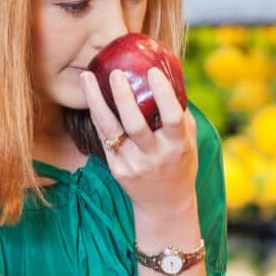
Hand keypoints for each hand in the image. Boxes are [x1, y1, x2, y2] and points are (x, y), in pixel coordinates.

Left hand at [82, 66, 198, 223]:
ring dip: (96, 102)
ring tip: (86, 78)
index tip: (152, 71)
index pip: (171, 117)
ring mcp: (133, 164)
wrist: (165, 204)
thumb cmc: (180, 163)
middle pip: (135, 124)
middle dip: (123, 96)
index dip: (162, 93)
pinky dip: (96, 116)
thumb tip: (169, 74)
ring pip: (110, 130)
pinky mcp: (117, 169)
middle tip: (115, 73)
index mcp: (177, 146)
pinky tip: (90, 98)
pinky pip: (104, 138)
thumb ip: (181, 112)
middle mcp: (154, 156)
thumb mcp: (189, 140)